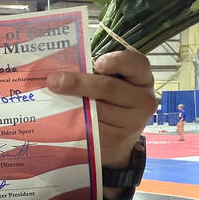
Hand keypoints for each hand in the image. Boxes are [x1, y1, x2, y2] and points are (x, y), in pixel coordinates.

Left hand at [48, 50, 156, 169]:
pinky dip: (75, 120)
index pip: (136, 64)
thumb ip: (94, 72)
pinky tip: (64, 116)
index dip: (118, 61)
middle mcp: (143, 99)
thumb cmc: (109, 101)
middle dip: (78, 82)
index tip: (98, 62)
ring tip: (54, 97)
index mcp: (141, 78)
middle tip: (55, 81)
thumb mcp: (110, 82)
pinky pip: (92, 127)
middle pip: (109, 87)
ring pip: (97, 109)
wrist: (117, 137)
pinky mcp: (119, 138)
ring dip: (72, 103)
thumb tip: (63, 69)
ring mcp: (134, 121)